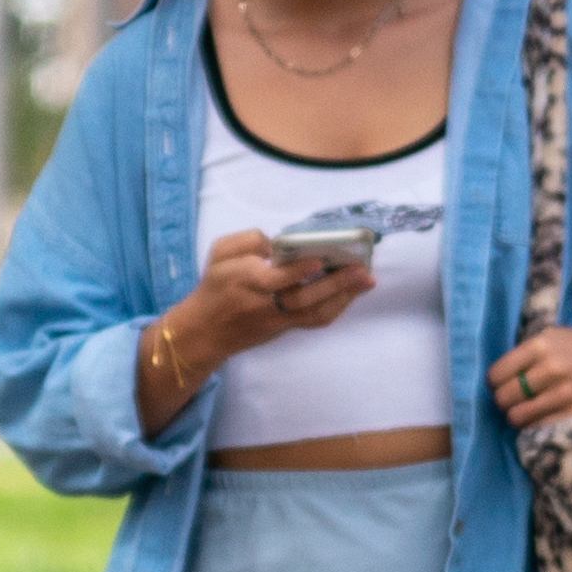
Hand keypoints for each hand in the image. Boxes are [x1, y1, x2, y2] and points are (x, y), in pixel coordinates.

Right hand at [141, 223, 370, 428]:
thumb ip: (247, 240)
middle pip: (302, 298)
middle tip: (361, 269)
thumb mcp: (219, 253)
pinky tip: (352, 293)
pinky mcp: (284, 329)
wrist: (204, 331)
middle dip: (334, 284)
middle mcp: (264, 304)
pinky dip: (336, 307)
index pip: (275, 278)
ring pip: (313, 313)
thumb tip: (278, 243)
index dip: (298, 270)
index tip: (319, 259)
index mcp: (245, 281)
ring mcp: (276, 320)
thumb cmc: (215, 286)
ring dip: (343, 297)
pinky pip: (313, 321)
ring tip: (366, 280)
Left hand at [492, 310, 571, 433]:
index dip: (493, 383)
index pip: (497, 374)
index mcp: (541, 345)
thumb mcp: (551, 337)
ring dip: (516, 417)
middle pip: (505, 397)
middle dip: (503, 402)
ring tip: (522, 411)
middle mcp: (553, 368)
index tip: (498, 385)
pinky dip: (534, 426)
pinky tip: (539, 418)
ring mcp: (568, 393)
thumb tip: (494, 381)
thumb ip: (524, 354)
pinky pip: (541, 427)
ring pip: (519, 417)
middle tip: (510, 401)